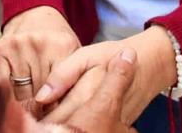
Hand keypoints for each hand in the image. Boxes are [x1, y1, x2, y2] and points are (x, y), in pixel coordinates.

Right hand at [0, 6, 80, 104]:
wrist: (37, 11)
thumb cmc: (58, 40)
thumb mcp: (74, 55)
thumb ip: (71, 81)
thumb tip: (60, 112)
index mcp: (62, 46)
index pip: (57, 92)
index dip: (54, 107)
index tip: (53, 110)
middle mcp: (39, 44)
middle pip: (38, 96)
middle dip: (41, 105)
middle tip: (43, 103)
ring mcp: (18, 45)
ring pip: (19, 94)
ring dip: (25, 98)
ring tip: (31, 93)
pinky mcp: (0, 48)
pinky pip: (3, 83)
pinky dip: (9, 90)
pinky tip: (17, 86)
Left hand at [38, 26, 176, 124]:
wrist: (149, 63)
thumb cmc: (111, 55)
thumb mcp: (86, 55)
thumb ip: (63, 75)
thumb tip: (42, 97)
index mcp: (90, 91)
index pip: (58, 115)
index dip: (43, 118)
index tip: (31, 115)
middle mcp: (102, 112)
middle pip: (69, 127)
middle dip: (52, 125)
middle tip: (37, 120)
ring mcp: (112, 124)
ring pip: (81, 130)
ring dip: (66, 127)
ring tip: (52, 121)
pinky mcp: (119, 128)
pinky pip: (96, 130)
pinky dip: (81, 127)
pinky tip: (71, 122)